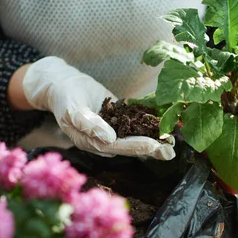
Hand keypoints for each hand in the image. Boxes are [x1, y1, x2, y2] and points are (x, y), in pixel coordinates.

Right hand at [23, 57, 174, 160]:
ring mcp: (112, 133)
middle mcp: (104, 142)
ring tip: (174, 143)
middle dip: (151, 149)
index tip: (153, 145)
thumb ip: (88, 123)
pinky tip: (168, 128)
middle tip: (170, 151)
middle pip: (130, 148)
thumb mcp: (72, 108)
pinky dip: (151, 128)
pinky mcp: (119, 123)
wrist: (64, 87)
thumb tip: (108, 138)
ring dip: (155, 141)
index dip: (135, 146)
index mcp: (91, 142)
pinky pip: (136, 127)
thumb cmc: (65, 97)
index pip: (116, 147)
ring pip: (136, 139)